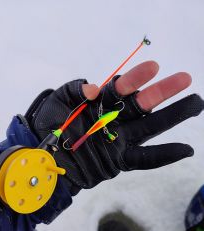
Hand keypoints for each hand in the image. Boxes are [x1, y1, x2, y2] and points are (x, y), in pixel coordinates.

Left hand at [26, 61, 203, 194]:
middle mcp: (113, 120)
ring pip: (149, 126)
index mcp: (100, 104)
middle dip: (163, 91)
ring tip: (195, 103)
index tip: (152, 68)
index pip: (121, 88)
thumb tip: (94, 89)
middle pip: (142, 104)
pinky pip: (144, 158)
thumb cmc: (48, 128)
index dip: (135, 78)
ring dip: (172, 116)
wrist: (43, 157)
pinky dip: (164, 154)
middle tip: (185, 79)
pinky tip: (185, 149)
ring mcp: (118, 140)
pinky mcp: (118, 160)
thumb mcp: (55, 103)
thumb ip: (72, 90)